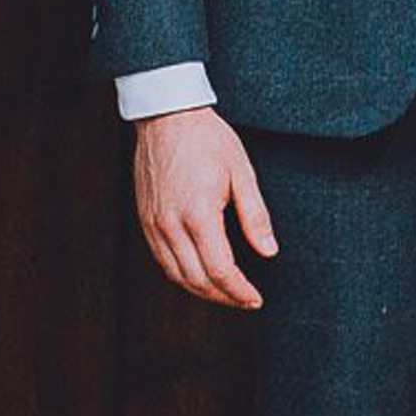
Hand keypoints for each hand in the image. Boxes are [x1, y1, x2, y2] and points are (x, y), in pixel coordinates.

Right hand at [133, 106, 276, 305]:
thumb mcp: (242, 172)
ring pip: (176, 275)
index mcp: (198, 214)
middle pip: (197, 280)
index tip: (256, 298)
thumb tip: (268, 252)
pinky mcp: (146, 219)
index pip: (220, 270)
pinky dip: (182, 275)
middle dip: (224, 297)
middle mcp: (171, 225)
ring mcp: (154, 224)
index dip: (239, 291)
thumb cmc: (207, 138)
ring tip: (226, 293)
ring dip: (202, 290)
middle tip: (246, 300)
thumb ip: (255, 216)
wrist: (166, 115)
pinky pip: (162, 260)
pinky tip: (199, 274)